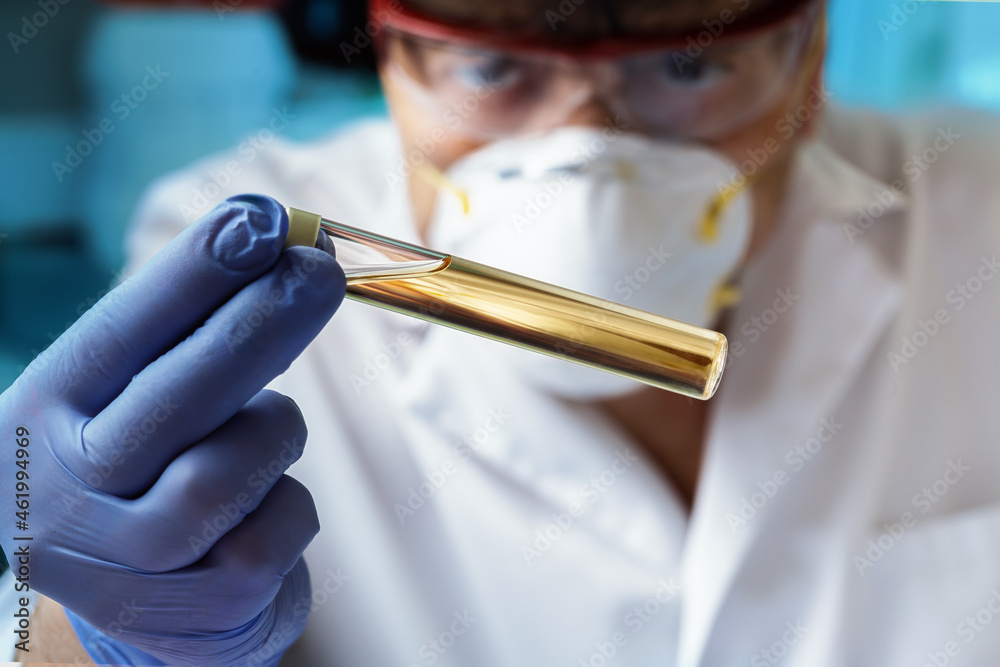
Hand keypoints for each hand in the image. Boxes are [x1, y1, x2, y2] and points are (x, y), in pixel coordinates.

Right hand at [0, 194, 344, 665]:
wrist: (149, 605)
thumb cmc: (155, 470)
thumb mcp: (143, 396)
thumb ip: (197, 327)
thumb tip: (284, 240)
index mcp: (42, 416)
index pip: (119, 333)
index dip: (194, 275)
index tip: (261, 219)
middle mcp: (61, 493)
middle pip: (174, 399)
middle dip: (259, 324)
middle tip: (321, 272)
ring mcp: (118, 564)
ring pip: (226, 471)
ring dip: (274, 432)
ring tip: (270, 428)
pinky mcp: (187, 614)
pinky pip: (273, 532)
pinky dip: (291, 505)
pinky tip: (266, 505)